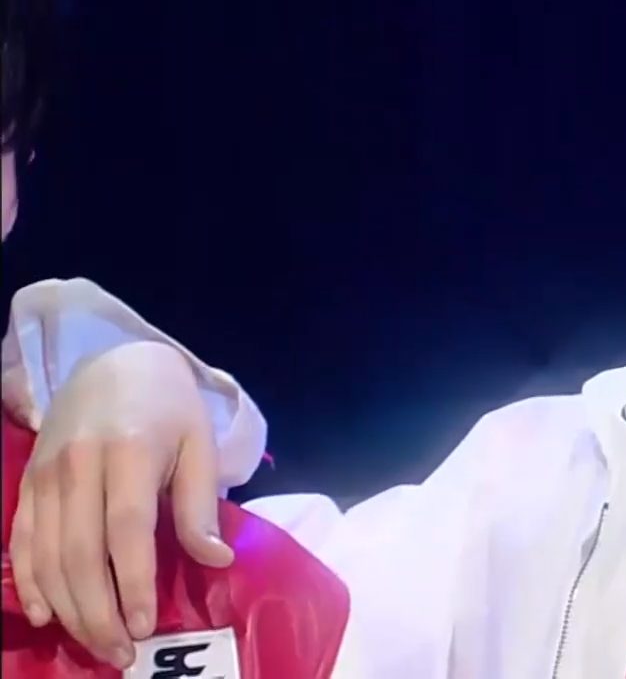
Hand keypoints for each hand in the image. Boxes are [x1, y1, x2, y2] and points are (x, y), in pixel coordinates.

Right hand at [8, 340, 234, 667]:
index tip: (143, 625)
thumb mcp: (200, 443)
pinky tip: (48, 615)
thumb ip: (200, 504)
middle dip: (98, 611)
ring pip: (48, 555)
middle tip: (120, 653)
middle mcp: (80, 466)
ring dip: (68, 608)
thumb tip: (216, 560)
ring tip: (95, 643)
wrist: (117, 363)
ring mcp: (47, 475)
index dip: (132, 582)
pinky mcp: (28, 482)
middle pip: (80, 552)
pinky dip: (30, 582)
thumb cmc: (170, 407)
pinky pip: (21, 540)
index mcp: (131, 452)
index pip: (127, 529)